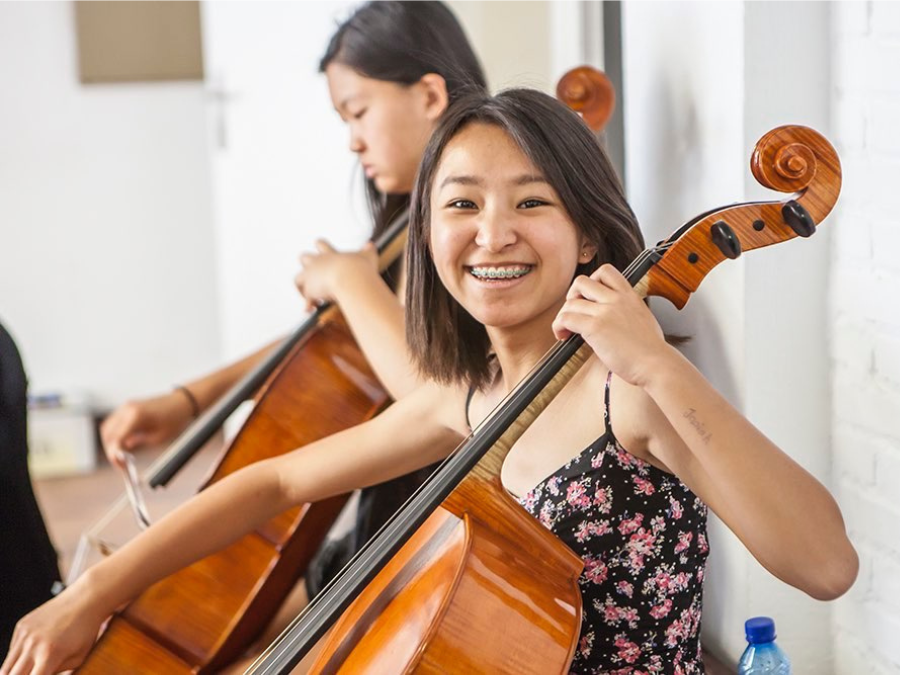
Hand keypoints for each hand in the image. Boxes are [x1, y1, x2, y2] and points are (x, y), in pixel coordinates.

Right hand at [0, 588, 106, 674]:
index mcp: (49, 655)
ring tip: (30, 669)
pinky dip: (18, 658)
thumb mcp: (78, 658)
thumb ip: (58, 673)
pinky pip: (12, 651)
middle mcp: (33, 644)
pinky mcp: (21, 626)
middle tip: (36, 673)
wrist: (84, 599)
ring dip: (15, 673)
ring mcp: (24, 634)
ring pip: (6, 668)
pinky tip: (35, 651)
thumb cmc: (86, 632)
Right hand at [100, 391, 194, 468]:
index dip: (115, 454)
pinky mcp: (127, 406)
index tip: (120, 465)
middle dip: (111, 449)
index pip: (116, 439)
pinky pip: (114, 421)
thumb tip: (123, 448)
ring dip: (111, 441)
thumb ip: (138, 443)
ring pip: (108, 427)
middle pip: (108, 433)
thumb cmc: (174, 419)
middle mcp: (127, 409)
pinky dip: (114, 433)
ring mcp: (126, 406)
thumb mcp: (158, 437)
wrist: (181, 402)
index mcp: (136, 417)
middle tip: (120, 462)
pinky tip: (124, 442)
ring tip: (122, 454)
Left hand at [294, 240, 377, 310]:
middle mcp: (318, 263)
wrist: (351, 280)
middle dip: (307, 265)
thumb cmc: (361, 269)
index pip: (321, 244)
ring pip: (298, 279)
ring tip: (314, 297)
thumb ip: (368, 250)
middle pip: (304, 257)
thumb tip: (371, 245)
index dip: (322, 248)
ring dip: (303, 288)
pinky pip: (305, 300)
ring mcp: (311, 277)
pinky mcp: (310, 291)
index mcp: (330, 254)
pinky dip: (308, 305)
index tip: (327, 255)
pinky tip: (312, 310)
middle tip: (317, 275)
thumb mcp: (368, 256)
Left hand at [552, 264, 672, 388]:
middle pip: (581, 281)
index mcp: (629, 296)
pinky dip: (559, 326)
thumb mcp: (643, 318)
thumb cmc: (650, 350)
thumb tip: (612, 316)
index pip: (605, 271)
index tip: (589, 296)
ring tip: (566, 329)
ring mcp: (605, 312)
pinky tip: (563, 336)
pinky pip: (566, 319)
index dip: (591, 280)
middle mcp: (616, 299)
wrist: (656, 364)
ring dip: (563, 316)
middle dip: (572, 296)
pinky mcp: (595, 327)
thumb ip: (626, 311)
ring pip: (570, 302)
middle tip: (575, 312)